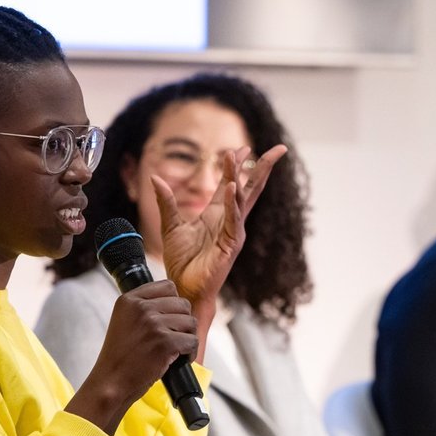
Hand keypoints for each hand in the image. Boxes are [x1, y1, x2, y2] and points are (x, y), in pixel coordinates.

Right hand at [65, 281, 194, 434]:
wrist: (111, 382)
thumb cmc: (120, 357)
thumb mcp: (124, 321)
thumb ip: (144, 308)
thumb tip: (175, 301)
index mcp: (129, 299)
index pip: (167, 287)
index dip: (173, 305)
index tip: (167, 321)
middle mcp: (141, 308)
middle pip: (183, 304)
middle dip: (183, 322)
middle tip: (173, 338)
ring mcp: (153, 324)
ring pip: (191, 322)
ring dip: (187, 337)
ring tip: (175, 350)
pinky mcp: (165, 342)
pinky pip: (192, 341)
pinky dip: (189, 353)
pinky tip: (178, 360)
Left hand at [153, 145, 287, 310]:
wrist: (183, 288)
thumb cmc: (182, 262)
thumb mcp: (171, 226)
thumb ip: (166, 201)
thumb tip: (155, 177)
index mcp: (218, 215)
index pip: (233, 184)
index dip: (238, 165)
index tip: (244, 147)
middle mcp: (230, 221)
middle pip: (251, 189)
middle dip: (263, 168)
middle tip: (279, 149)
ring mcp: (233, 233)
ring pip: (240, 199)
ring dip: (238, 176)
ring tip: (235, 154)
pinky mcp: (230, 245)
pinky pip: (233, 220)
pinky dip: (232, 203)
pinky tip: (231, 186)